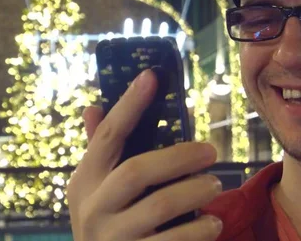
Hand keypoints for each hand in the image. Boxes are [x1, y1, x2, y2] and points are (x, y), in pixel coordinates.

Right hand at [67, 69, 222, 240]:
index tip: (151, 76)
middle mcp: (94, 208)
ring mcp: (113, 238)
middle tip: (211, 151)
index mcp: (84, 181)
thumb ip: (97, 152)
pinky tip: (213, 223)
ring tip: (216, 184)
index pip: (106, 136)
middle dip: (178, 157)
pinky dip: (199, 230)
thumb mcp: (93, 190)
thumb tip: (92, 107)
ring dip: (195, 191)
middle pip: (137, 170)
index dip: (129, 105)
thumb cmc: (104, 222)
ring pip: (160, 206)